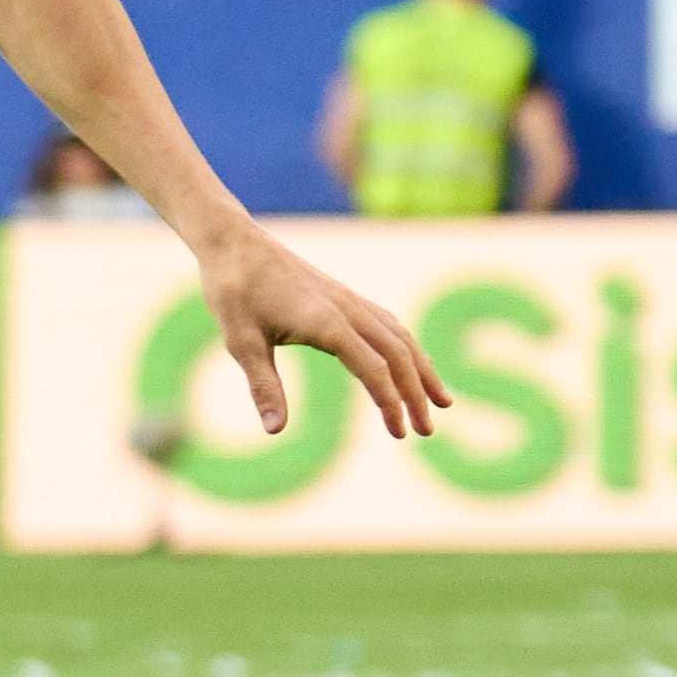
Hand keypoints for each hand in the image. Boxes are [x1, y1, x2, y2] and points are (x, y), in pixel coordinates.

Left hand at [194, 217, 447, 438]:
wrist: (235, 243)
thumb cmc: (234, 291)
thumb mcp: (242, 342)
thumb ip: (263, 386)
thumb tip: (274, 430)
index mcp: (327, 324)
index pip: (374, 370)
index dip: (390, 403)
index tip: (401, 433)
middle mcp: (348, 310)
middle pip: (398, 356)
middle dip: (416, 394)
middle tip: (427, 430)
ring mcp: (350, 301)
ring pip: (400, 338)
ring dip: (421, 370)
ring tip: (441, 400)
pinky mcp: (344, 296)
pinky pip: (388, 323)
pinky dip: (407, 346)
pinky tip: (413, 360)